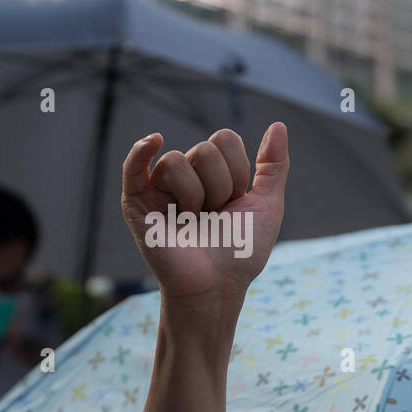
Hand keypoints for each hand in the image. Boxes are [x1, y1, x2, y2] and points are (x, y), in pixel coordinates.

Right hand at [121, 123, 288, 304]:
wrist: (216, 286)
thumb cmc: (241, 253)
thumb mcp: (267, 205)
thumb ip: (274, 165)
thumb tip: (278, 124)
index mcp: (214, 176)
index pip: (224, 140)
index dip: (237, 169)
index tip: (236, 200)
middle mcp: (188, 178)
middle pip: (203, 149)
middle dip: (217, 184)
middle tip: (214, 214)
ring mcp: (161, 190)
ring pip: (176, 160)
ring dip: (194, 194)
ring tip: (193, 220)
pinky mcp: (137, 205)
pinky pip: (133, 167)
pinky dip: (139, 151)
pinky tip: (153, 141)